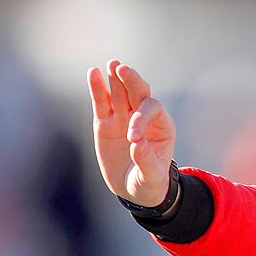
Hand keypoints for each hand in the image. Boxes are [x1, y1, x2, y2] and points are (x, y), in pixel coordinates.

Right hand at [87, 60, 176, 207]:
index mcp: (162, 127)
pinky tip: (93, 72)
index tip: (131, 138)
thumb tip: (137, 143)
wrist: (134, 190)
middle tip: (121, 69)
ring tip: (111, 64)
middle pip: (139, 92)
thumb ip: (146, 161)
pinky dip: (97, 88)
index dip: (141, 118)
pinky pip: (101, 102)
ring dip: (116, 78)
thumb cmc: (148, 184)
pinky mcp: (105, 122)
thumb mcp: (151, 178)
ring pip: (120, 92)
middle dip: (131, 81)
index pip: (152, 109)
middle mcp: (144, 117)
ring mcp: (124, 117)